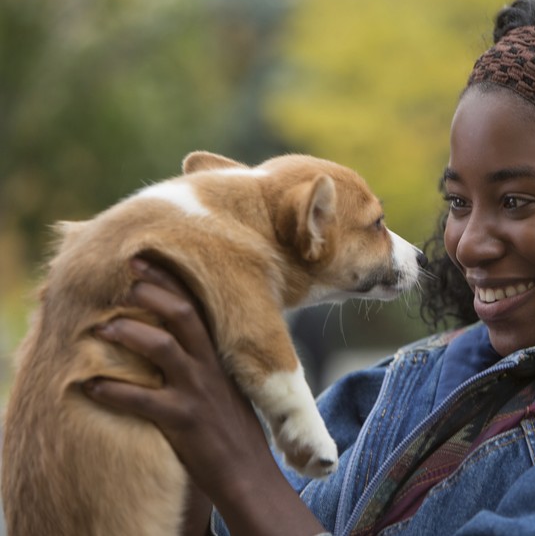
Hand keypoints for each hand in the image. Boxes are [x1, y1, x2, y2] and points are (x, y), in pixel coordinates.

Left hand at [84, 258, 324, 534]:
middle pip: (182, 315)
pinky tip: (90, 386)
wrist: (247, 471)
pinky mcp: (182, 421)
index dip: (171, 281)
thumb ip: (204, 362)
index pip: (197, 307)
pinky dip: (113, 391)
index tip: (145, 260)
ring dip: (129, 333)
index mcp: (218, 357)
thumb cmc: (231, 428)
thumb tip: (174, 340)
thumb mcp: (225, 386)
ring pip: (162, 348)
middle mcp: (209, 367)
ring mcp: (196, 392)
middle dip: (153, 292)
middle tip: (126, 277)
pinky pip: (142, 400)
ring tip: (101, 328)